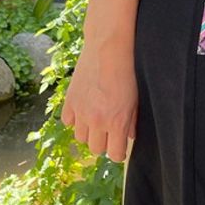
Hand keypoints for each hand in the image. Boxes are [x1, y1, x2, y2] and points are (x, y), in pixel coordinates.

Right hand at [61, 40, 137, 162]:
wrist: (109, 49)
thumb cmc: (127, 73)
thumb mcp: (136, 100)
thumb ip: (132, 121)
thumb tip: (129, 137)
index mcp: (116, 122)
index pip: (115, 155)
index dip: (119, 152)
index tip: (120, 147)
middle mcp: (97, 121)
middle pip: (96, 149)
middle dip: (104, 143)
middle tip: (109, 131)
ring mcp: (81, 112)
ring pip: (80, 138)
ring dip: (89, 132)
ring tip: (96, 119)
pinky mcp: (70, 101)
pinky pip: (68, 122)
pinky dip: (75, 119)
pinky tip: (84, 109)